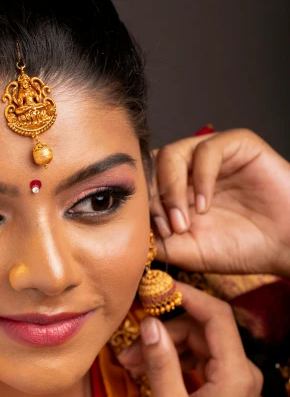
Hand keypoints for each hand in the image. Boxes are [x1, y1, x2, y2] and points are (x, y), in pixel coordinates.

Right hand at [117, 282, 262, 396]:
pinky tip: (144, 371)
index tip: (155, 288)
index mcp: (236, 374)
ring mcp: (233, 384)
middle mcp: (241, 373)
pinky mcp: (222, 394)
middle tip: (129, 342)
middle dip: (165, 330)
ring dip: (164, 349)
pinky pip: (197, 365)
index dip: (186, 296)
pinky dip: (171, 365)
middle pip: (202, 330)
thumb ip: (161, 363)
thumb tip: (150, 324)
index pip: (216, 316)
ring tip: (128, 363)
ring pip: (196, 347)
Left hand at [150, 128, 289, 277]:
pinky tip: (206, 206)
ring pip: (172, 153)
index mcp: (173, 189)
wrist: (283, 247)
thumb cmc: (238, 249)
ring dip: (173, 189)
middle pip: (150, 164)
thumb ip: (154, 238)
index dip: (140, 205)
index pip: (141, 181)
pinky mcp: (238, 145)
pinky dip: (201, 178)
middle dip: (153, 197)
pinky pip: (207, 149)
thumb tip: (123, 229)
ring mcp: (211, 155)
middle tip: (170, 227)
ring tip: (187, 221)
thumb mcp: (185, 251)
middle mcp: (188, 168)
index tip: (154, 234)